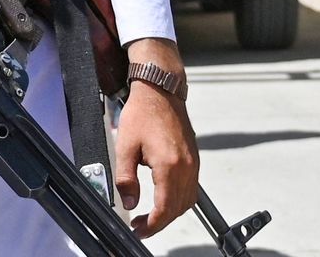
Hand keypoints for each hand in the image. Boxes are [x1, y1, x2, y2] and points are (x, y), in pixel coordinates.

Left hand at [114, 38, 198, 236]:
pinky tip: (163, 198)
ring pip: (188, 201)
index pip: (165, 208)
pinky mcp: (194, 158)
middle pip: (178, 209)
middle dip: (160, 222)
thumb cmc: (143, 113)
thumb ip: (126, 179)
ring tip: (150, 215)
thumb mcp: (125, 147)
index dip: (152, 225)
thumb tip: (129, 203)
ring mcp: (193, 162)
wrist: (161, 91)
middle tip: (140, 225)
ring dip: (170, 213)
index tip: (138, 229)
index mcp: (169, 165)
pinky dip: (179, 200)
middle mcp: (186, 166)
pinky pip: (191, 188)